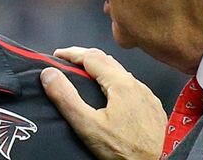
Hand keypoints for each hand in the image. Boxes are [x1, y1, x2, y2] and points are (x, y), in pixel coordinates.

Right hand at [40, 47, 166, 159]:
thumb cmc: (124, 150)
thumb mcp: (87, 125)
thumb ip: (66, 98)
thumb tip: (50, 74)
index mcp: (121, 84)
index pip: (91, 56)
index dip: (72, 53)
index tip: (57, 54)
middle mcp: (137, 85)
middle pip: (107, 61)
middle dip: (85, 58)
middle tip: (68, 62)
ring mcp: (147, 96)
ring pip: (120, 74)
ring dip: (101, 70)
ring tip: (85, 76)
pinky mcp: (152, 108)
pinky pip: (132, 87)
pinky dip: (115, 83)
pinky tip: (110, 95)